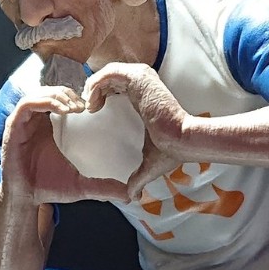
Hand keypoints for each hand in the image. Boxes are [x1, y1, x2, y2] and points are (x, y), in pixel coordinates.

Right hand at [1, 87, 129, 203]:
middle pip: (51, 91)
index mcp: (50, 126)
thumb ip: (104, 186)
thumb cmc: (49, 187)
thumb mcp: (82, 184)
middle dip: (69, 93)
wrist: (27, 198)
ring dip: (58, 95)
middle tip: (85, 105)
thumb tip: (129, 196)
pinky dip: (44, 102)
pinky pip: (27, 104)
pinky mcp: (14, 125)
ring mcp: (24, 121)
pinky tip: (61, 110)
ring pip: (40, 93)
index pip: (62, 99)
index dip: (77, 97)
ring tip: (75, 107)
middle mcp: (36, 120)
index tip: (93, 106)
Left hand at [83, 63, 188, 202]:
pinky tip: (92, 103)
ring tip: (87, 107)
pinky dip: (96, 85)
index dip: (100, 94)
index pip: (115, 85)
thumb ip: (137, 176)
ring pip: (106, 72)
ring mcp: (141, 77)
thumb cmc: (170, 150)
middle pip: (108, 76)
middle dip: (92, 90)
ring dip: (92, 87)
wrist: (183, 142)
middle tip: (85, 110)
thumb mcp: (148, 163)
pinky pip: (109, 73)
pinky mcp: (139, 77)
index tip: (91, 112)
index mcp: (142, 95)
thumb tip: (133, 197)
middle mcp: (142, 81)